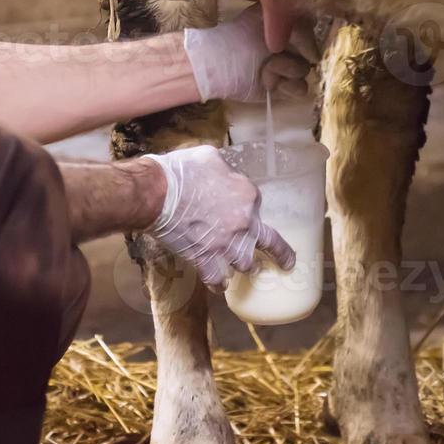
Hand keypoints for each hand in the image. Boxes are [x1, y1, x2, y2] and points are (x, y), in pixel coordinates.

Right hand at [137, 145, 296, 291]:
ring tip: (248, 270)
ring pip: (245, 264)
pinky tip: (219, 286)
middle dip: (280, 253)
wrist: (157, 194)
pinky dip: (218, 284)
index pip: (255, 203)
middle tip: (286, 263)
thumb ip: (223, 168)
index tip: (236, 206)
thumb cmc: (181, 171)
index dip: (245, 205)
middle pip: (268, 242)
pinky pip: (217, 279)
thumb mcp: (209, 157)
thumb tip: (221, 172)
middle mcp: (244, 223)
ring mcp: (226, 245)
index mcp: (248, 195)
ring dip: (245, 267)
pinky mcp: (206, 259)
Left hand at [183, 4, 314, 102]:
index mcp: (286, 26)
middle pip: (313, 51)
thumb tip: (315, 53)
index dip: (305, 36)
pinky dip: (286, 87)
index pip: (312, 28)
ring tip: (265, 69)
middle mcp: (291, 46)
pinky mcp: (284, 88)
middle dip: (294, 53)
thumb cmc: (236, 38)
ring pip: (306, 71)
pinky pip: (301, 89)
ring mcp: (289, 68)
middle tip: (271, 53)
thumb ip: (293, 24)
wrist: (216, 66)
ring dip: (286, 70)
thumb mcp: (262, 18)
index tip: (293, 38)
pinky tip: (268, 82)